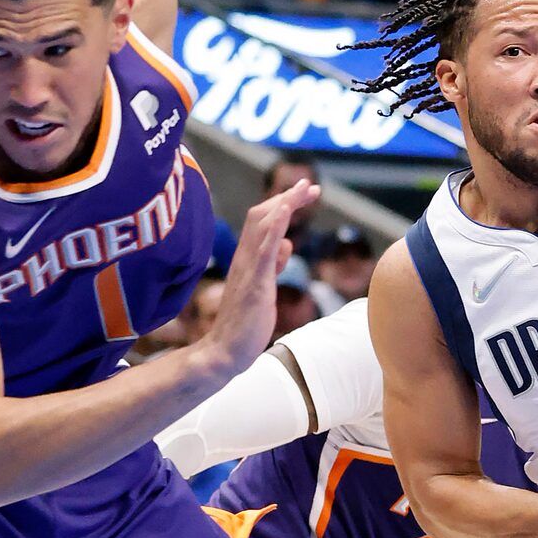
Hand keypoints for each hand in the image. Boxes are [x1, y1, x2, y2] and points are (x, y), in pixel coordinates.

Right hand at [197, 181, 322, 376]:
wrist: (225, 352)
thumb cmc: (245, 324)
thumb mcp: (264, 287)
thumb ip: (274, 265)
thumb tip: (288, 245)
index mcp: (247, 259)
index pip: (262, 221)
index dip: (283, 203)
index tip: (305, 193)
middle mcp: (245, 258)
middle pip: (263, 215)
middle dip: (289, 197)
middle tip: (312, 186)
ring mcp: (249, 269)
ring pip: (263, 225)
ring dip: (285, 204)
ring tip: (306, 190)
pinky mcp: (255, 283)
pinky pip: (264, 249)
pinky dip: (275, 226)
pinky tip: (286, 209)